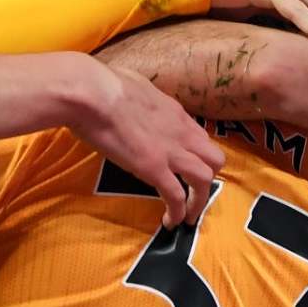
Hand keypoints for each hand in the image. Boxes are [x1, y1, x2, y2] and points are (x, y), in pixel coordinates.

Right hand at [65, 61, 224, 227]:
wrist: (91, 94)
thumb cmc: (102, 84)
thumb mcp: (134, 85)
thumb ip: (142, 98)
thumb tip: (134, 98)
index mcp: (174, 112)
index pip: (200, 137)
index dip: (196, 155)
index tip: (184, 166)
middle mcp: (180, 132)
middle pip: (215, 159)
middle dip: (208, 177)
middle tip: (191, 191)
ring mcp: (170, 151)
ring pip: (205, 180)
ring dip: (199, 201)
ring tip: (187, 216)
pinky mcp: (154, 169)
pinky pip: (176, 196)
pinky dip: (177, 212)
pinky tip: (169, 222)